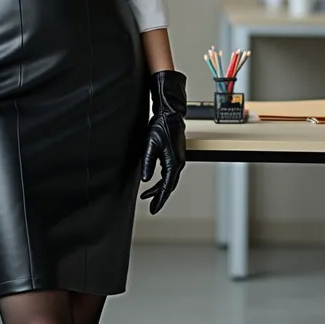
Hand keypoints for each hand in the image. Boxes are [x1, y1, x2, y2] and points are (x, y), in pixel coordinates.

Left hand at [140, 70, 186, 214]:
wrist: (170, 114)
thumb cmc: (162, 126)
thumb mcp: (150, 145)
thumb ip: (148, 163)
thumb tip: (145, 179)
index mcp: (174, 163)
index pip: (166, 187)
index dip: (160, 199)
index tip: (154, 209)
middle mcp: (178, 163)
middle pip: (169, 186)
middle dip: (160, 197)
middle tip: (152, 207)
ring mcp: (178, 159)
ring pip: (169, 180)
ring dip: (160, 189)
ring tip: (148, 196)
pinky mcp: (175, 155)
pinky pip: (169, 173)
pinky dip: (162, 180)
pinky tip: (154, 181)